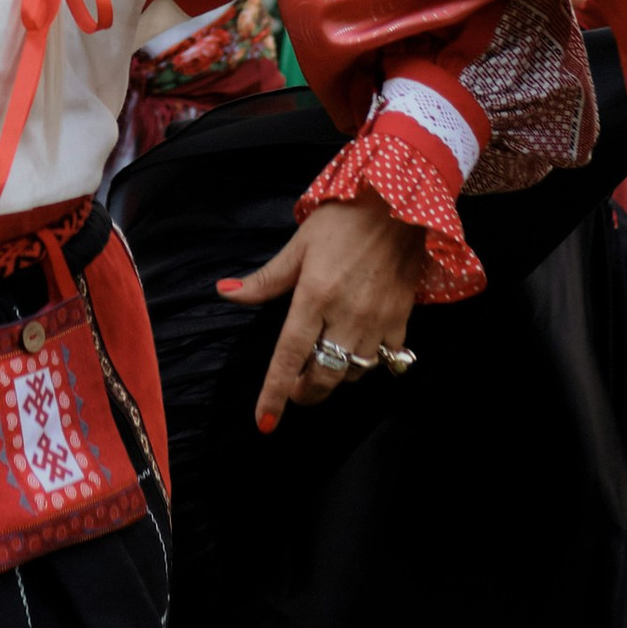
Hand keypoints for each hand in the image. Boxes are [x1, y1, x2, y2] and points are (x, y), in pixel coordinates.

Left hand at [223, 195, 425, 431]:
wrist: (400, 205)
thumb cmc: (344, 220)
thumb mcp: (299, 245)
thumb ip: (265, 280)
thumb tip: (225, 293)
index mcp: (314, 296)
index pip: (289, 356)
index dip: (275, 394)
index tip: (265, 422)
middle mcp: (346, 315)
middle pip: (323, 377)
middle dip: (304, 392)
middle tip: (295, 387)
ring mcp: (377, 321)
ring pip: (352, 373)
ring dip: (333, 376)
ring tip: (324, 361)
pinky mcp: (401, 320)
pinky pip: (383, 361)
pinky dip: (366, 364)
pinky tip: (356, 350)